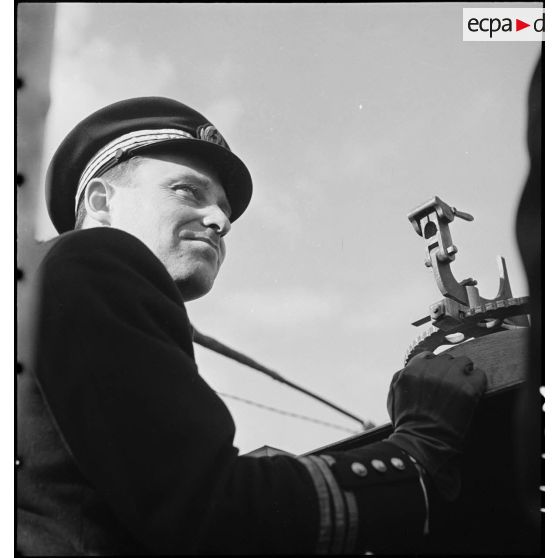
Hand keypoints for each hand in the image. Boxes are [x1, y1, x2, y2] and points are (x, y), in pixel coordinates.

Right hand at [387, 351, 486, 500]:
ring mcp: (450, 377)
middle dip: (449, 370)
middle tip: (451, 386)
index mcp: (412, 369)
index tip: (438, 378)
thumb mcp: (394, 395)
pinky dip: (478, 382)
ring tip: (464, 387)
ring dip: (464, 373)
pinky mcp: (467, 388)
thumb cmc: (407, 423)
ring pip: (464, 362)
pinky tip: (473, 393)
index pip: (428, 357)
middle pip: (447, 358)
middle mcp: (431, 368)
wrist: (422, 442)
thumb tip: (413, 368)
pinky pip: (479, 374)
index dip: (434, 368)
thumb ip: (402, 376)